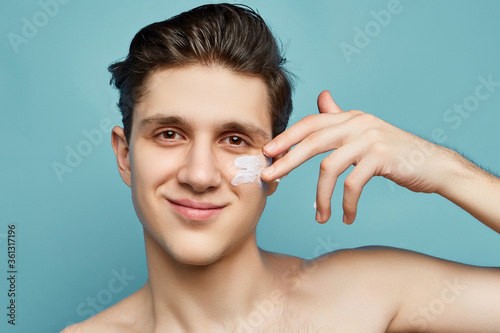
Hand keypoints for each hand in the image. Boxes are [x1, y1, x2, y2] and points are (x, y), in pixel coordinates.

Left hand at [261, 91, 452, 223]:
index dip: (286, 138)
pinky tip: (347, 217)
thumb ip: (341, 117)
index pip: (310, 124)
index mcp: (350, 117)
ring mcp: (370, 138)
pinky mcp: (382, 157)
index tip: (266, 153)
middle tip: (268, 178)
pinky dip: (346, 204)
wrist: (434, 165)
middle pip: (312, 140)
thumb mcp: (365, 132)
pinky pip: (353, 184)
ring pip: (329, 167)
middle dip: (287, 160)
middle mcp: (358, 122)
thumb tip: (322, 97)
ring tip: (320, 217)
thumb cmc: (395, 153)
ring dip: (320, 196)